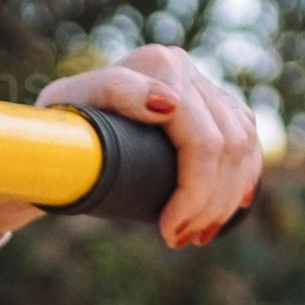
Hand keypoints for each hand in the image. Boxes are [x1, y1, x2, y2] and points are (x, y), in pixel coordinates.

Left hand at [19, 42, 265, 246]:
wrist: (57, 127)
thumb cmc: (57, 125)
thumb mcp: (67, 107)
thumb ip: (112, 91)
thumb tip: (168, 104)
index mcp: (158, 65)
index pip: (202, 140)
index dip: (193, 193)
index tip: (167, 231)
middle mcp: (185, 69)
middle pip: (228, 146)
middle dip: (210, 203)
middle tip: (179, 240)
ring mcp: (202, 84)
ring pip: (242, 145)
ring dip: (227, 198)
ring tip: (197, 234)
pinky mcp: (213, 104)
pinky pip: (247, 139)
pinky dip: (243, 177)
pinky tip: (234, 205)